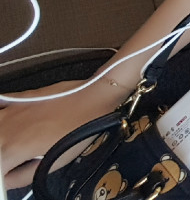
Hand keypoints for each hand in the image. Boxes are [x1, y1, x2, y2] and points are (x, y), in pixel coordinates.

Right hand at [0, 80, 124, 188]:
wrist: (92, 97)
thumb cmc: (79, 130)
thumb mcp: (52, 164)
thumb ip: (21, 177)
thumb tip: (7, 181)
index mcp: (11, 150)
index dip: (3, 176)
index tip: (11, 174)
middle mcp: (4, 130)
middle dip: (4, 159)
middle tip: (17, 161)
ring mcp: (8, 112)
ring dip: (2, 142)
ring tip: (18, 145)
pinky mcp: (16, 99)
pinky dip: (1, 121)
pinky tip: (11, 125)